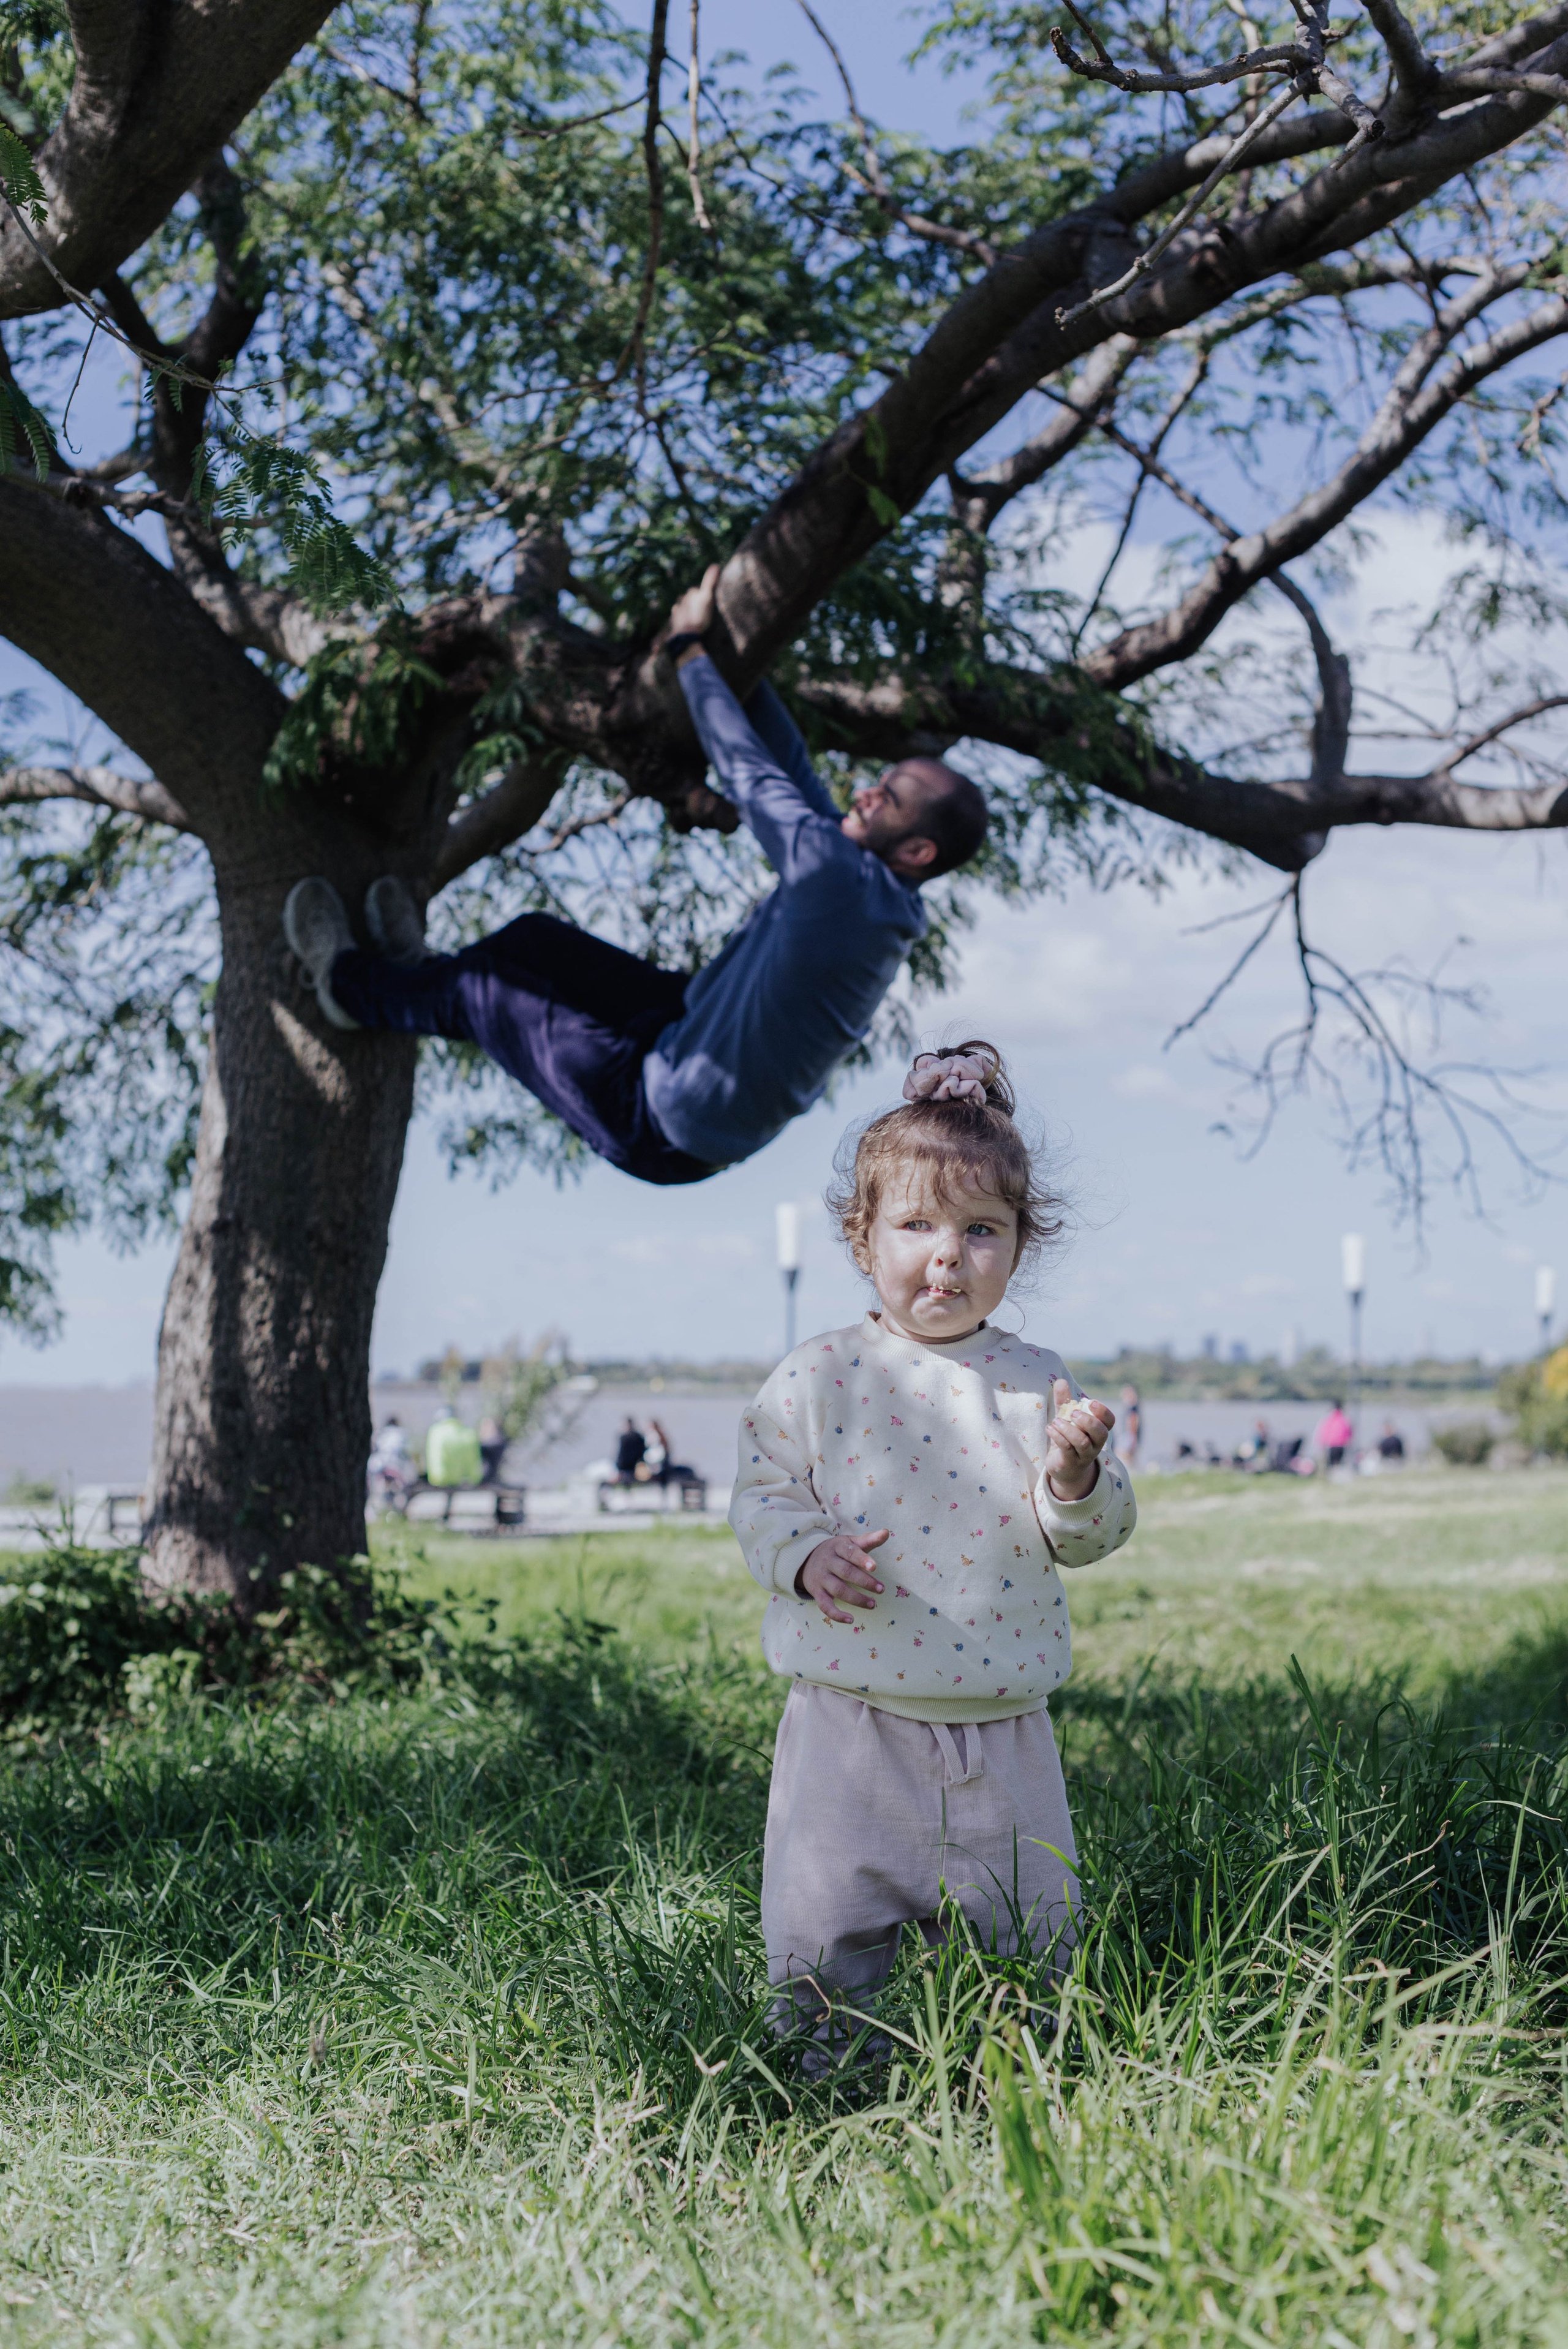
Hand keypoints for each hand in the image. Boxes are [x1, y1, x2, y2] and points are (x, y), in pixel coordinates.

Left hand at [667, 562, 719, 653]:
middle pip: (689, 598)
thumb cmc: (699, 616)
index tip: (708, 599)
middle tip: (702, 608)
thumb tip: (715, 565)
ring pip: (682, 606)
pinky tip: (684, 621)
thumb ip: (710, 582)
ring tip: (693, 614)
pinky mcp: (674, 621)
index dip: (703, 594)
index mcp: (691, 593)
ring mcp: (677, 611)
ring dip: (686, 608)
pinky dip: (680, 617)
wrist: (687, 635)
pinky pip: (677, 616)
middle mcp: (682, 600)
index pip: (697, 590)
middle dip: (693, 600)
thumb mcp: (707, 598)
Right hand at [795, 1526, 888, 1623]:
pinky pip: (825, 1606)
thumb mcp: (850, 1542)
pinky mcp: (817, 1593)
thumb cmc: (837, 1552)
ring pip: (838, 1590)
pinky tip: (851, 1620)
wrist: (806, 1559)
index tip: (875, 1567)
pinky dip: (837, 1615)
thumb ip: (869, 1540)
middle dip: (864, 1582)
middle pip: (846, 1572)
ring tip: (873, 1604)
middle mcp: (828, 1562)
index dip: (862, 1559)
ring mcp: (821, 1578)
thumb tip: (887, 1532)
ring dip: (857, 1599)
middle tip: (881, 1589)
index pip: (850, 1552)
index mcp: (837, 1547)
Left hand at [1045, 1379, 1113, 1501]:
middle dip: (1088, 1420)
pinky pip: (1067, 1450)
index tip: (1090, 1402)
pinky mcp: (1070, 1462)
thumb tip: (1061, 1381)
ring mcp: (1084, 1455)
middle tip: (1072, 1412)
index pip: (1110, 1421)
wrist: (1065, 1467)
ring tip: (1056, 1421)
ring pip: (1082, 1442)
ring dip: (1069, 1429)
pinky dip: (1058, 1437)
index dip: (1103, 1411)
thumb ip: (1064, 1401)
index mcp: (1098, 1430)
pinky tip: (1050, 1428)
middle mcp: (1095, 1444)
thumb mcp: (1066, 1418)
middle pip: (1101, 1433)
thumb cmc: (1069, 1438)